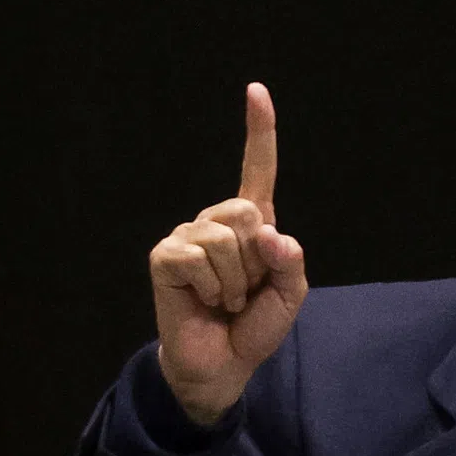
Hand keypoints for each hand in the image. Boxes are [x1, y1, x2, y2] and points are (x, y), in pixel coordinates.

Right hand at [149, 83, 307, 424]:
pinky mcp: (165, 256)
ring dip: (236, 281)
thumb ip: (290, 261)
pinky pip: (197, 257)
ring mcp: (187, 236)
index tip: (256, 91)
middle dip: (257, 260)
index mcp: (250, 224)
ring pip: (224, 237)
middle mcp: (216, 222)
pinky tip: (205, 300)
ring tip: (226, 300)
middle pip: (246, 211)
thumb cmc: (254, 326)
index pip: (257, 170)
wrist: (223, 365)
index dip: (258, 132)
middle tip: (246, 290)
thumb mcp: (290, 295)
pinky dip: (212, 287)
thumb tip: (267, 231)